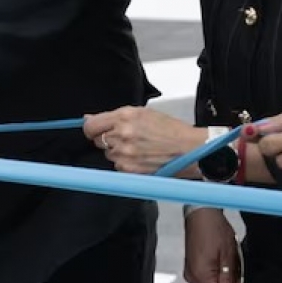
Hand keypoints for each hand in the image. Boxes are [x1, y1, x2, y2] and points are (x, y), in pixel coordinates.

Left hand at [83, 106, 205, 174]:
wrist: (192, 149)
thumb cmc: (171, 130)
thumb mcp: (143, 113)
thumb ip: (114, 116)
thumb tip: (89, 118)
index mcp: (125, 117)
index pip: (91, 125)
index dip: (91, 128)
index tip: (94, 130)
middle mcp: (122, 135)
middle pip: (98, 140)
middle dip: (107, 139)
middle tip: (126, 138)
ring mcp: (125, 154)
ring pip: (108, 154)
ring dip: (117, 152)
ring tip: (138, 148)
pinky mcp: (130, 170)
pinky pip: (118, 166)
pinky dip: (126, 163)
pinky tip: (141, 158)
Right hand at [182, 208, 240, 282]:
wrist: (201, 213)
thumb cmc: (213, 228)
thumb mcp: (229, 255)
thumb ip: (229, 279)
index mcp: (201, 275)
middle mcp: (192, 276)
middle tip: (239, 277)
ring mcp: (190, 271)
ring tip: (232, 266)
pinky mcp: (191, 266)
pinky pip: (206, 279)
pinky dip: (217, 276)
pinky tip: (224, 264)